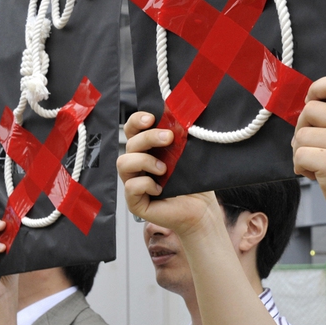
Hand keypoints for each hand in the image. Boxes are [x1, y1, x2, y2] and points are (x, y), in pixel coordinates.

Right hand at [117, 112, 222, 241]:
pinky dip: (146, 184)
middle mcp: (137, 166)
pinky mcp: (135, 202)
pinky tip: (160, 189)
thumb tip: (177, 116)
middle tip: (168, 138)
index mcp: (147, 151)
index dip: (136, 121)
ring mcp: (134, 183)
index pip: (132, 131)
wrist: (202, 209)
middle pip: (129, 144)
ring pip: (123, 163)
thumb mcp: (187, 154)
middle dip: (148, 137)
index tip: (151, 118)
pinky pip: (131, 187)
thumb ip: (178, 137)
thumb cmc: (193, 183)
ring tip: (164, 169)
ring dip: (145, 161)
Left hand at [292, 76, 325, 224]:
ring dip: (301, 151)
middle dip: (302, 127)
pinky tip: (315, 174)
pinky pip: (299, 155)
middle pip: (309, 109)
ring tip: (317, 163)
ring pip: (300, 135)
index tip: (310, 101)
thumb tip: (306, 105)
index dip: (316, 89)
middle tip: (312, 145)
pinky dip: (300, 166)